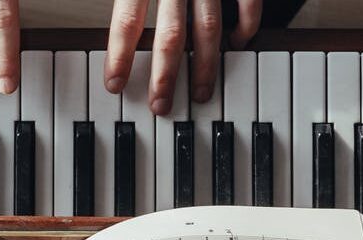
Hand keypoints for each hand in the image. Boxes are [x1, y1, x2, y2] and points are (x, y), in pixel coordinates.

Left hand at [104, 0, 261, 114]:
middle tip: (160, 106)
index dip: (119, 56)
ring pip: (208, 28)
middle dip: (165, 76)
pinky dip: (245, 27)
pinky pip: (248, 4)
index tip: (114, 86)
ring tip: (201, 94)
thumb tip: (115, 29)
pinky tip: (237, 45)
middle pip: (170, 35)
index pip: (127, 21)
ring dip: (205, 66)